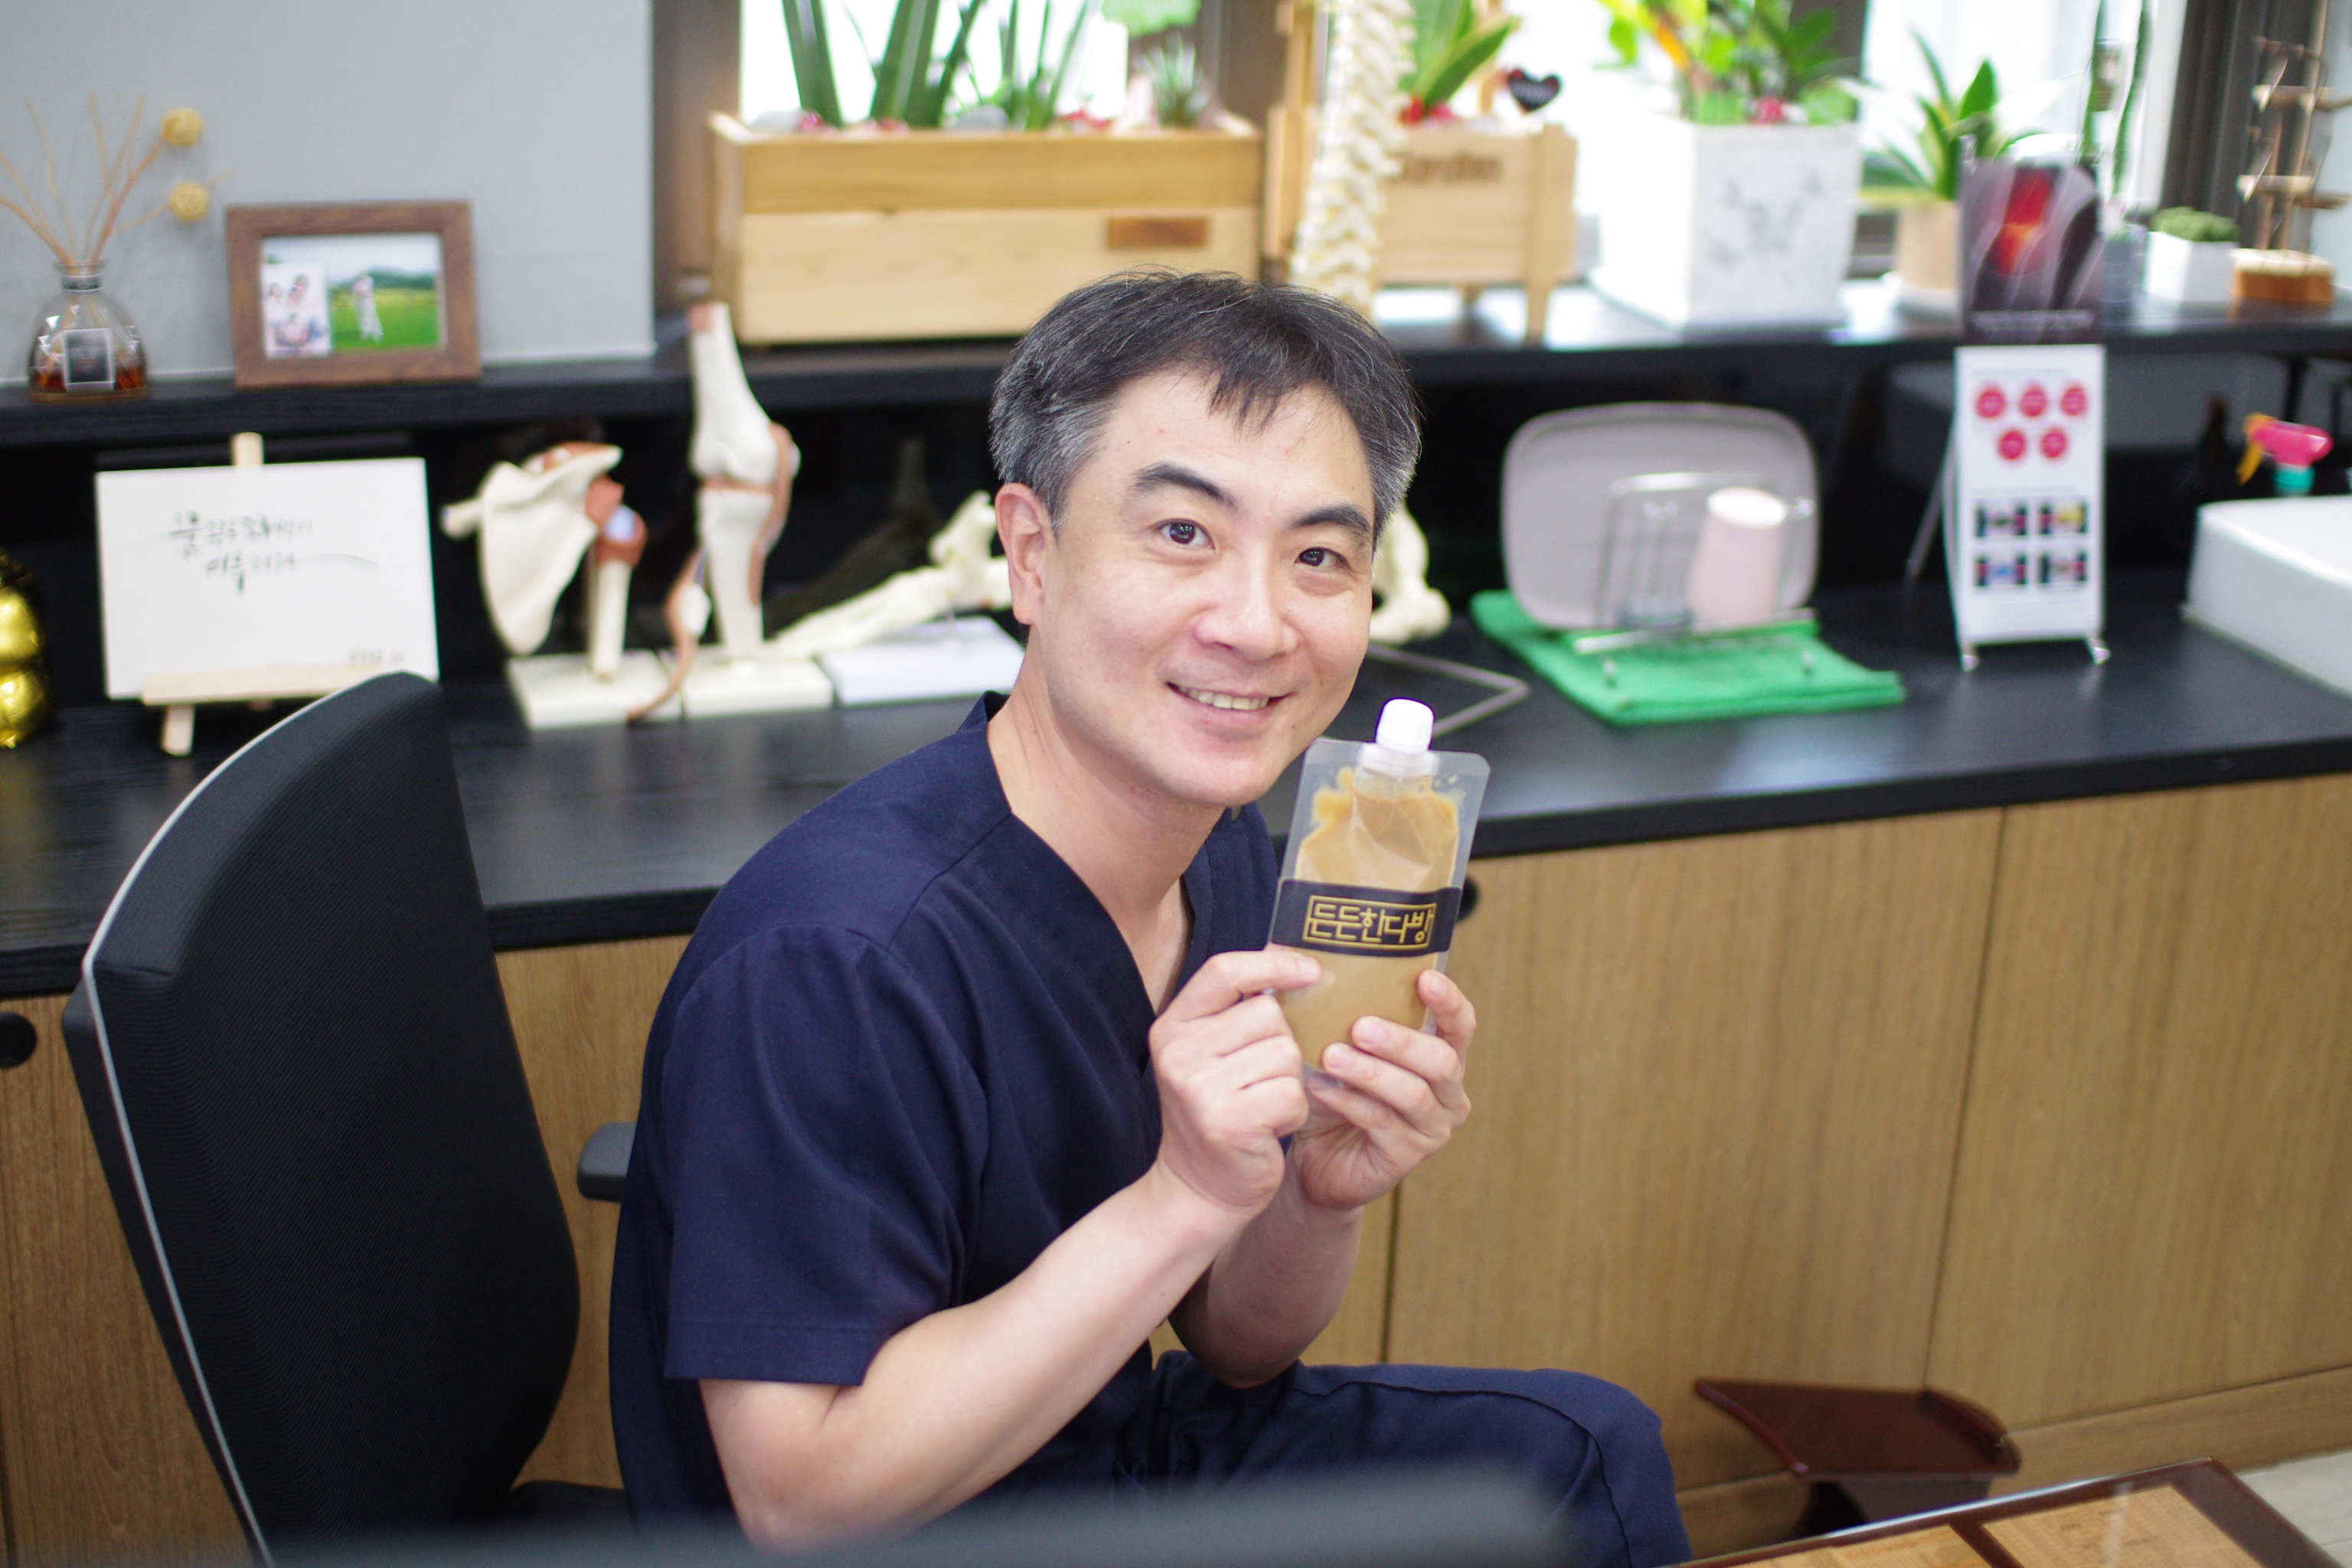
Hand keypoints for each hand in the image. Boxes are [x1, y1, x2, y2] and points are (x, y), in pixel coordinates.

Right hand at [1150, 949, 1318, 1219]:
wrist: (1197, 1191)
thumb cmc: (1218, 1114)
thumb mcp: (1212, 1055)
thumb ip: (1238, 1010)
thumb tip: (1288, 955)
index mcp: (1172, 1027)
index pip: (1223, 971)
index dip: (1271, 965)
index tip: (1309, 970)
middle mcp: (1179, 1053)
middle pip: (1268, 1015)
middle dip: (1282, 1045)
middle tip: (1260, 1081)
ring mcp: (1200, 1088)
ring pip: (1286, 1055)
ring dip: (1289, 1083)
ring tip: (1262, 1106)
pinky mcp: (1229, 1122)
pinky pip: (1292, 1094)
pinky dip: (1293, 1112)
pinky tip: (1269, 1128)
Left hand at [1291, 968, 1473, 1212]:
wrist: (1313, 1159)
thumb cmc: (1330, 1090)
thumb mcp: (1330, 1043)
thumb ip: (1322, 1000)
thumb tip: (1284, 942)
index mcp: (1439, 1054)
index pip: (1461, 1023)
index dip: (1449, 1000)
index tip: (1425, 978)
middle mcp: (1447, 1091)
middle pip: (1442, 1060)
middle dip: (1402, 1040)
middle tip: (1360, 1026)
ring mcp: (1432, 1128)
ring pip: (1414, 1094)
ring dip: (1372, 1072)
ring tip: (1332, 1056)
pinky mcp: (1407, 1157)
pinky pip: (1384, 1124)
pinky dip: (1351, 1102)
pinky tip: (1320, 1088)